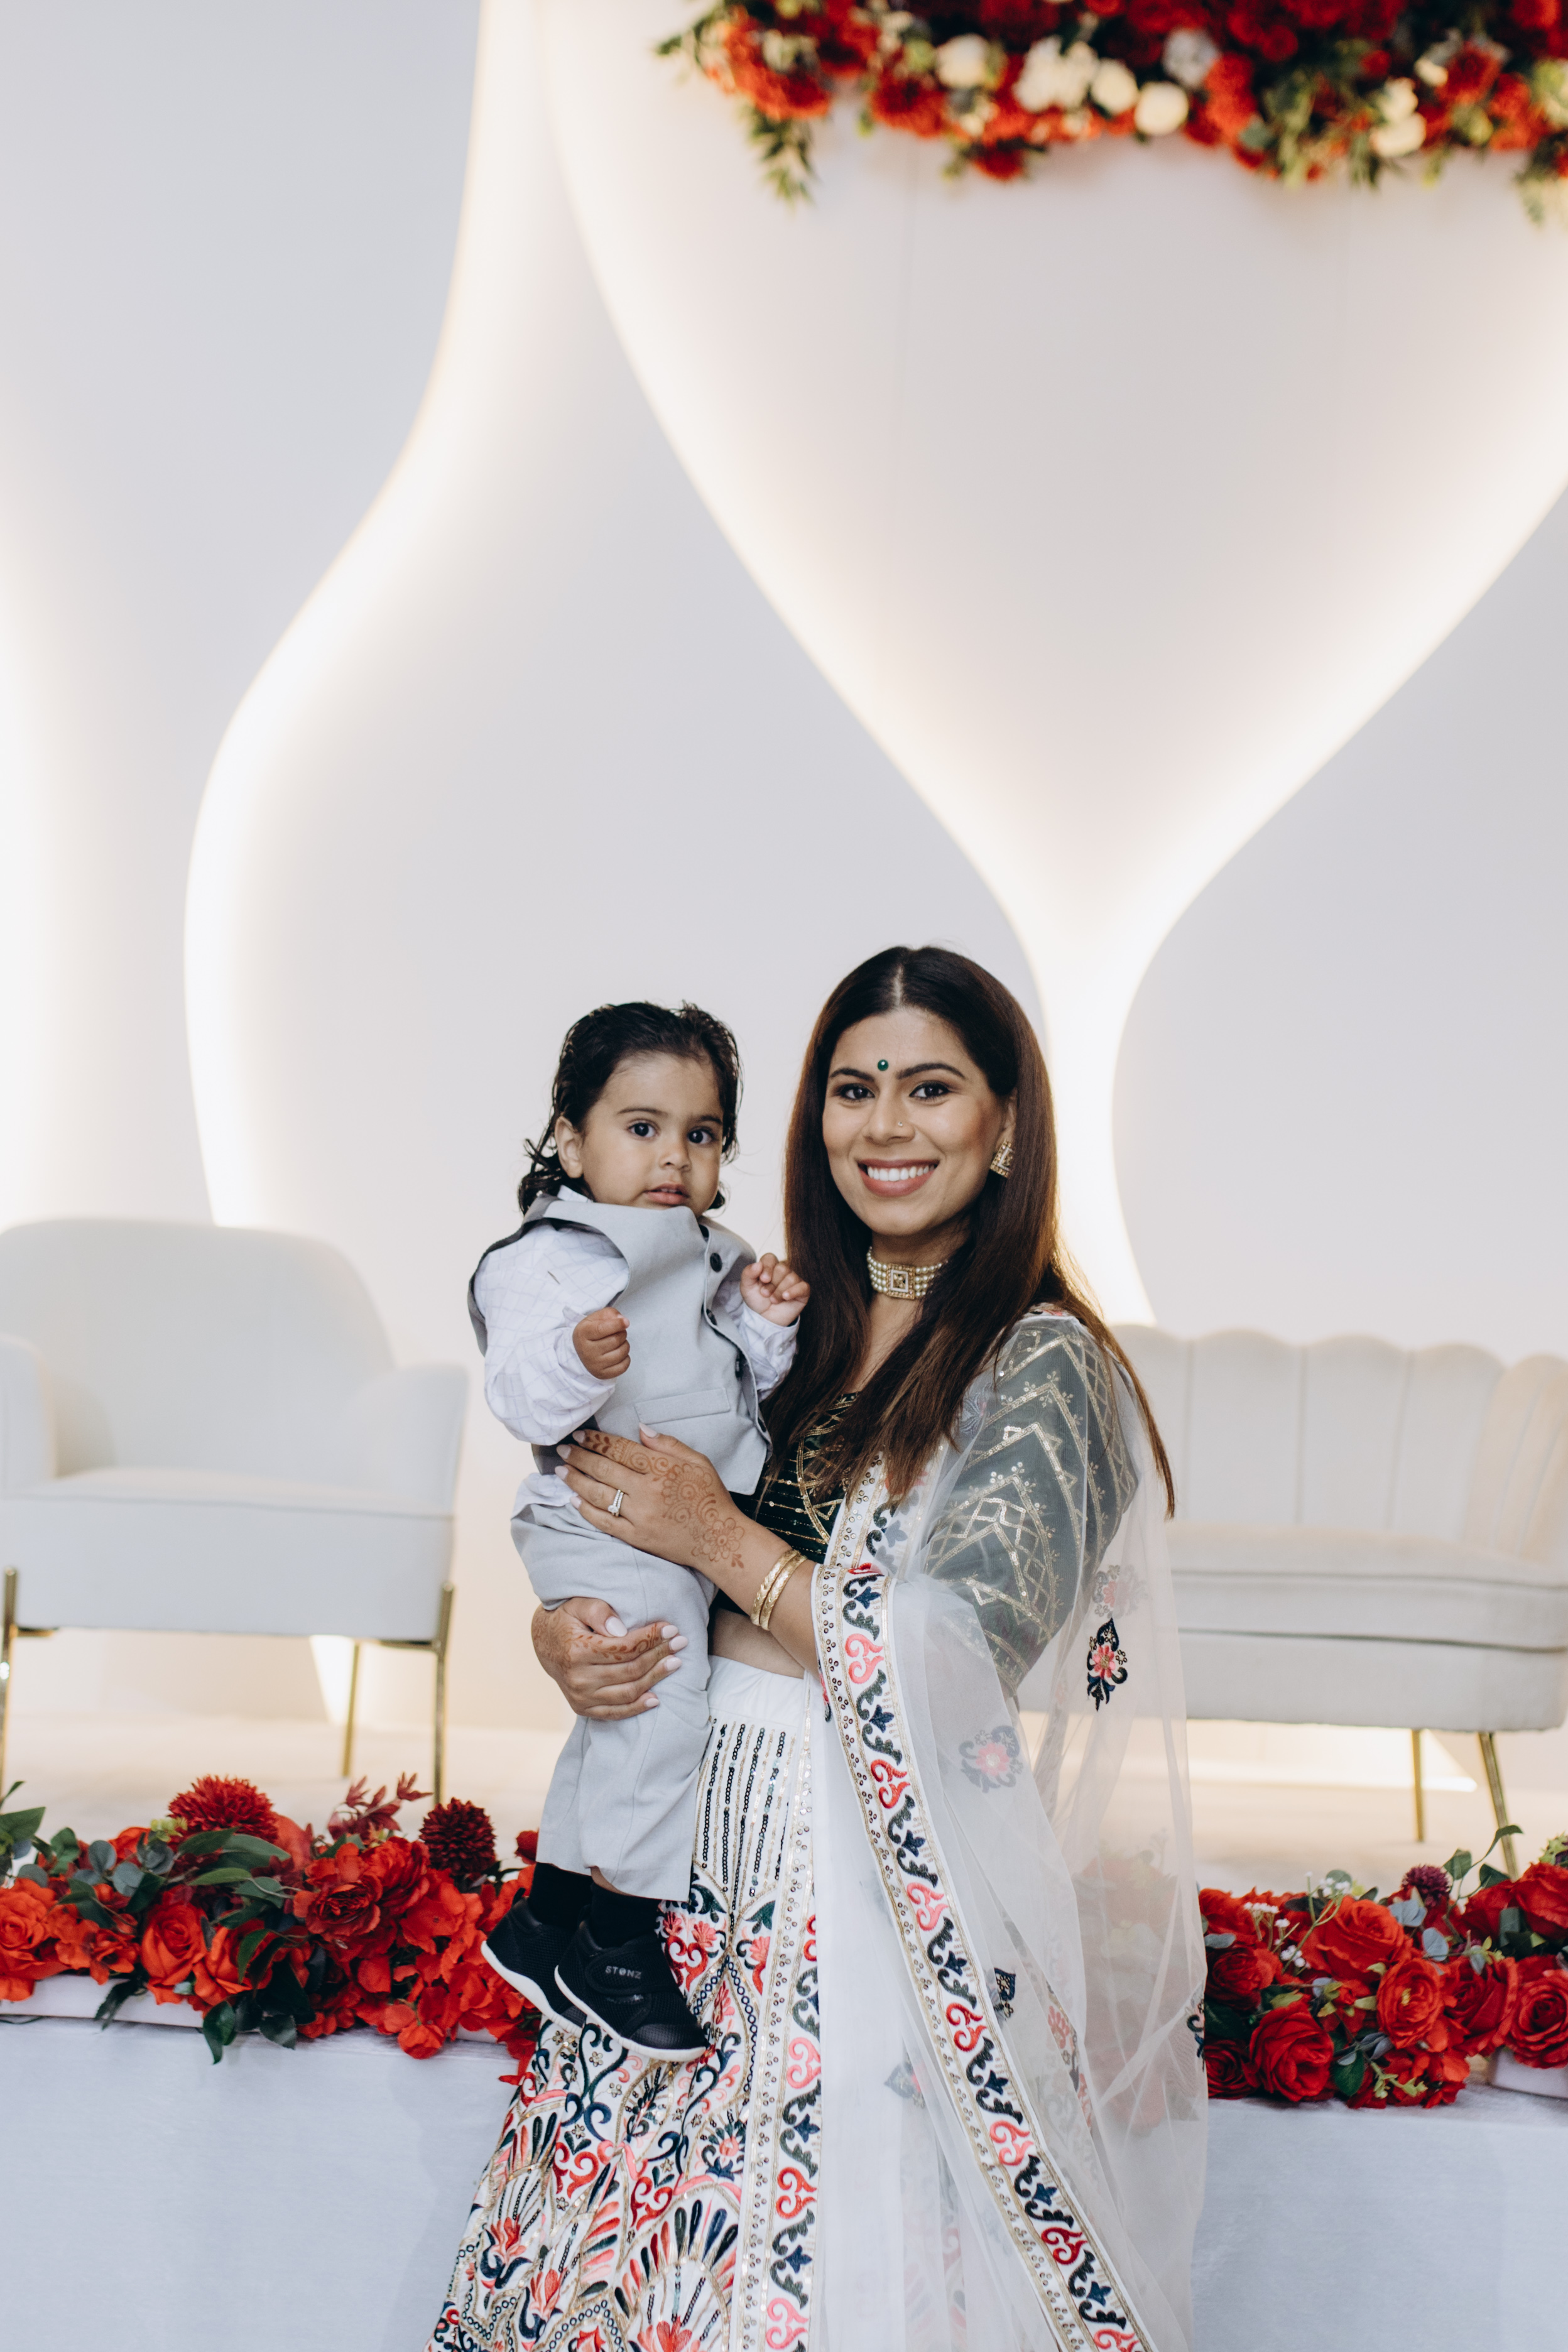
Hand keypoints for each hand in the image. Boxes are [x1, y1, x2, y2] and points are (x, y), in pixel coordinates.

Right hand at [530, 1596, 683, 1720]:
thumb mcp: (578, 1605)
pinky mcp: (583, 1708)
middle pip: (630, 1669)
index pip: (625, 1647)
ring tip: (674, 1664)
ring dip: (655, 1678)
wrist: (544, 1643)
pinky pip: (615, 1712)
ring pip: (627, 1691)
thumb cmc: (566, 1620)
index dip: (651, 1637)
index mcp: (577, 1651)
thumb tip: (622, 1629)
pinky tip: (656, 1698)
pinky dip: (637, 1707)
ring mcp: (580, 1696)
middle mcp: (578, 1678)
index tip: (671, 1628)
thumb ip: (599, 1612)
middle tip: (681, 1643)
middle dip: (659, 1655)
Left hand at [559, 1426, 747, 1581]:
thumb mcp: (698, 1462)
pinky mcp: (636, 1537)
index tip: (580, 1434)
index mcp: (662, 1469)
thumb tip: (640, 1428)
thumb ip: (667, 1444)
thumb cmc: (710, 1498)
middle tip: (562, 1449)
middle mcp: (647, 1492)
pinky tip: (573, 1500)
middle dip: (579, 1457)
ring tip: (561, 1471)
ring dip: (576, 1481)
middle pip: (604, 1470)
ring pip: (599, 1495)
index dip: (597, 1440)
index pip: (620, 1450)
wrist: (719, 1540)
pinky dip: (586, 1511)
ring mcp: (640, 1517)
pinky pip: (605, 1522)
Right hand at [573, 1306, 629, 1379]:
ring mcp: (595, 1364)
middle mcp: (587, 1351)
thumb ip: (608, 1314)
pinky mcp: (603, 1374)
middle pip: (615, 1340)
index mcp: (583, 1334)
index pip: (602, 1329)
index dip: (617, 1324)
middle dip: (622, 1333)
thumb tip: (622, 1320)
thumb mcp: (594, 1319)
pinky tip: (618, 1354)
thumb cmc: (590, 1334)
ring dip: (625, 1345)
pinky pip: (624, 1366)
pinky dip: (625, 1358)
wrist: (579, 1353)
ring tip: (618, 1343)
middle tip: (618, 1333)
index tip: (626, 1322)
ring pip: (622, 1352)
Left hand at [739, 1253, 808, 1327]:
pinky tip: (785, 1297)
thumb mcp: (746, 1288)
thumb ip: (748, 1274)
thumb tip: (758, 1264)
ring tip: (773, 1300)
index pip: (770, 1258)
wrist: (765, 1318)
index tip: (763, 1280)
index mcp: (769, 1267)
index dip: (767, 1268)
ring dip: (779, 1291)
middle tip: (765, 1294)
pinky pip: (803, 1287)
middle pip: (782, 1268)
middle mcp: (783, 1271)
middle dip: (772, 1284)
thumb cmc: (757, 1300)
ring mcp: (794, 1280)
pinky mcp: (802, 1291)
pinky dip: (793, 1291)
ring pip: (791, 1278)